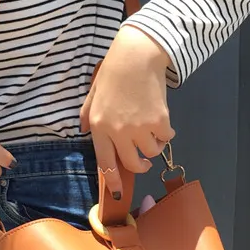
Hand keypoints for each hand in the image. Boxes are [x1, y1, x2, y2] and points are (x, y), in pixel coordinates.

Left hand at [80, 25, 174, 198]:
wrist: (137, 55)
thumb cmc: (113, 71)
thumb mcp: (94, 93)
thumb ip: (88, 114)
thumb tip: (83, 130)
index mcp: (100, 126)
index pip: (106, 162)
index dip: (113, 181)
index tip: (117, 193)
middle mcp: (119, 131)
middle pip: (133, 163)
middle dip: (140, 166)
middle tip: (144, 162)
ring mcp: (140, 128)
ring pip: (152, 151)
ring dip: (154, 146)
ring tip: (152, 132)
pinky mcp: (159, 121)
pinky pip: (166, 138)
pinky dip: (166, 133)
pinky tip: (162, 121)